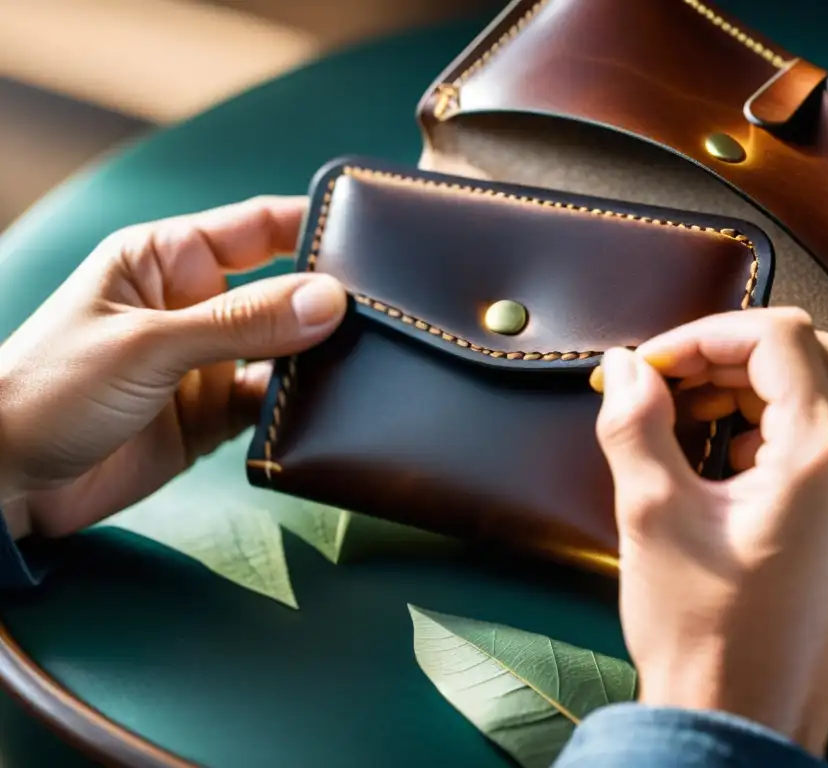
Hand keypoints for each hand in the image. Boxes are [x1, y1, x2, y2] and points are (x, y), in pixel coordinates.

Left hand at [0, 197, 345, 538]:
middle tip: (390, 310)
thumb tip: (330, 300)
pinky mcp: (213, 415)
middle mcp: (196, 305)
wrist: (6, 484)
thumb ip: (242, 323)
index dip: (314, 227)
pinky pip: (271, 402)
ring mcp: (207, 362)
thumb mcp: (148, 345)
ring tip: (374, 358)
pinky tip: (331, 407)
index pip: (258, 228)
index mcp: (168, 261)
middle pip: (282, 289)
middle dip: (329, 299)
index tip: (373, 240)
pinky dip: (299, 406)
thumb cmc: (49, 388)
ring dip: (319, 357)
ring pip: (285, 350)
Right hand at [593, 308, 827, 754]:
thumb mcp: (651, 515)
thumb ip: (633, 422)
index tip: (654, 363)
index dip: (706, 335)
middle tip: (673, 384)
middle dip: (735, 358)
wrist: (742, 726)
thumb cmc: (700, 632)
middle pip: (816, 361)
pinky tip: (736, 472)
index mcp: (825, 460)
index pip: (780, 339)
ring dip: (762, 396)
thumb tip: (622, 368)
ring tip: (698, 424)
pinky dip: (788, 439)